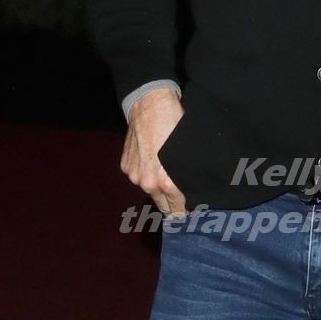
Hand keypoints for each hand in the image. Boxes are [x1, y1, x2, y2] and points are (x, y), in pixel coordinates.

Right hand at [122, 87, 187, 217]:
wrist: (150, 106)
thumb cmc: (175, 126)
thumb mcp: (189, 153)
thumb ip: (189, 177)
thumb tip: (195, 192)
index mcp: (167, 183)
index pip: (178, 210)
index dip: (186, 212)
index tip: (191, 213)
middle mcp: (148, 183)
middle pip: (162, 205)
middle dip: (172, 204)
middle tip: (182, 199)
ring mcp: (134, 175)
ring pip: (150, 191)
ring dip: (157, 187)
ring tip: (167, 175)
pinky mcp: (125, 166)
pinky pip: (138, 177)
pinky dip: (145, 174)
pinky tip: (153, 162)